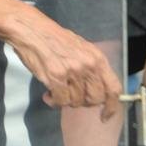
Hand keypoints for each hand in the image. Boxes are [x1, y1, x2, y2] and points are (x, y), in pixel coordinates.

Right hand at [8, 4, 121, 121]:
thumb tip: (95, 88)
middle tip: (71, 95)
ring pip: (76, 102)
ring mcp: (73, 71)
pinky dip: (54, 101)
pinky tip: (48, 94)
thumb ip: (91, 67)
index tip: (104, 116)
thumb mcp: (81, 48)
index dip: (111, 106)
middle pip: (95, 99)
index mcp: (97, 58)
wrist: (31, 29)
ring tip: (56, 90)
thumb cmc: (54, 38)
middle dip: (83, 102)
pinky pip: (61, 101)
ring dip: (65, 100)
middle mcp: (89, 65)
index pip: (114, 89)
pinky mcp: (56, 77)